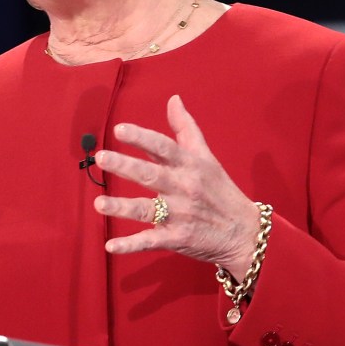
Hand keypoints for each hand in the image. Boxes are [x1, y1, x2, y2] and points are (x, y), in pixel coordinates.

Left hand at [92, 95, 257, 277]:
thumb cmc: (221, 190)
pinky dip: (131, 245)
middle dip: (126, 166)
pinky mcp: (177, 239)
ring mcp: (179, 215)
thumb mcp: (206, 157)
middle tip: (101, 157)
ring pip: (146, 209)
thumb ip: (186, 128)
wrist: (245, 232)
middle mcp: (184, 188)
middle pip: (151, 175)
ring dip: (122, 207)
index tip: (119, 129)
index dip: (142, 137)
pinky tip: (111, 245)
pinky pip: (150, 241)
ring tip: (99, 203)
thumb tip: (173, 99)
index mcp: (190, 166)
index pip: (164, 147)